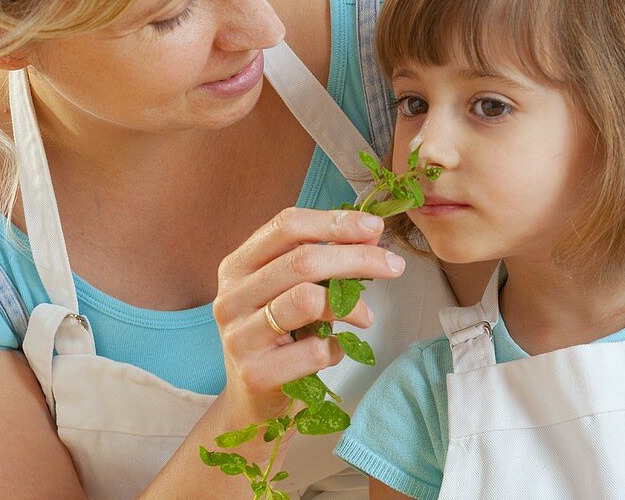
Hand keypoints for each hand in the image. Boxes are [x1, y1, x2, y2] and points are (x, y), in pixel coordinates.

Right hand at [213, 207, 405, 423]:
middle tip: (394, 265)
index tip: (375, 226)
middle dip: (357, 258)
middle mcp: (231, 297)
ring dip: (351, 305)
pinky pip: (314, 350)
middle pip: (302, 261)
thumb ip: (322, 261)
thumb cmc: (279, 338)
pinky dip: (338, 348)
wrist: (253, 402)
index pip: (286, 226)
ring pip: (307, 300)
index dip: (334, 222)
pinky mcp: (255, 373)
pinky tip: (336, 350)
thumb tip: (370, 233)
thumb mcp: (291, 292)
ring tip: (367, 317)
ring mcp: (239, 336)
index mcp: (237, 266)